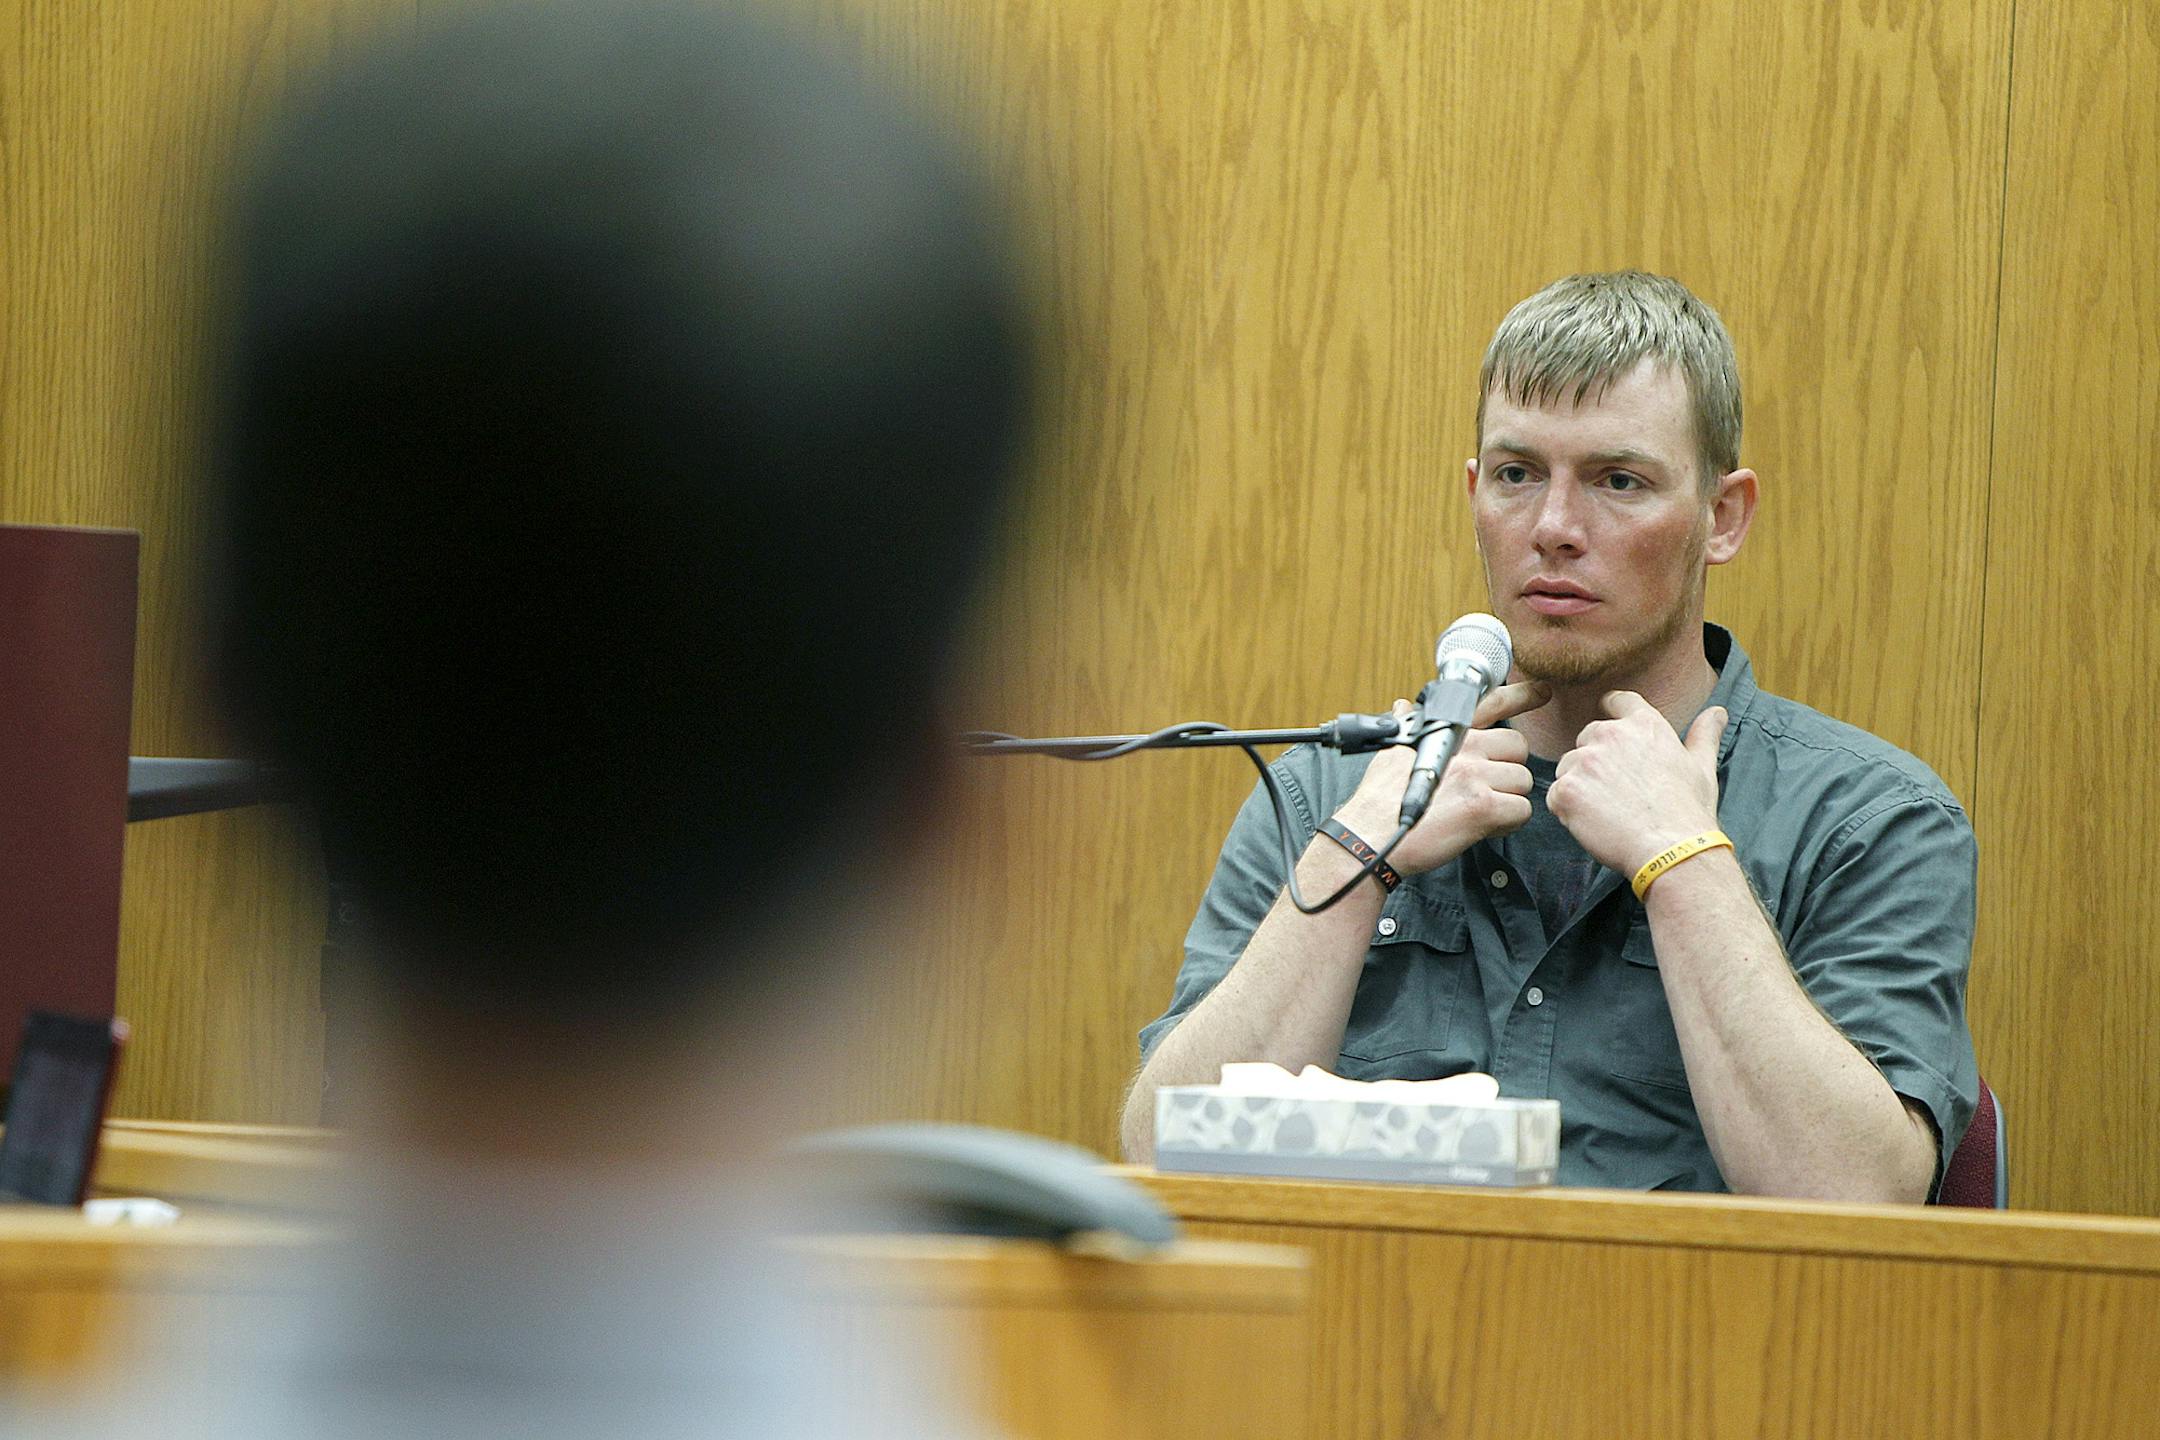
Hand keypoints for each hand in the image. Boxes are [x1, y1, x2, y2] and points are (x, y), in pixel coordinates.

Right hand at [1331, 680, 1547, 875]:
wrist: (1370, 837)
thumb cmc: (1377, 800)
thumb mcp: (1390, 752)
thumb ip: (1405, 726)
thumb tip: (1402, 706)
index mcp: (1445, 734)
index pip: (1490, 703)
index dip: (1520, 695)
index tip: (1542, 691)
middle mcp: (1465, 749)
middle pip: (1517, 748)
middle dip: (1508, 770)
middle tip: (1485, 788)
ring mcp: (1476, 776)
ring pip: (1522, 781)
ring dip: (1508, 799)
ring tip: (1478, 812)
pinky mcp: (1483, 807)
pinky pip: (1521, 811)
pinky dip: (1507, 824)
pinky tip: (1483, 827)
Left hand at [1547, 692, 1726, 876]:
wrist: (1672, 851)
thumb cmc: (1689, 812)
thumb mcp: (1702, 768)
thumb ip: (1704, 735)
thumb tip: (1717, 712)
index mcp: (1644, 725)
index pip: (1617, 701)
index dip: (1612, 714)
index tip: (1614, 738)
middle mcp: (1611, 735)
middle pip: (1586, 739)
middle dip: (1596, 762)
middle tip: (1619, 793)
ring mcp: (1585, 761)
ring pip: (1567, 768)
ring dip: (1579, 786)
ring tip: (1609, 811)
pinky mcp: (1566, 789)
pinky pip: (1555, 796)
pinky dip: (1567, 811)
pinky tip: (1594, 824)